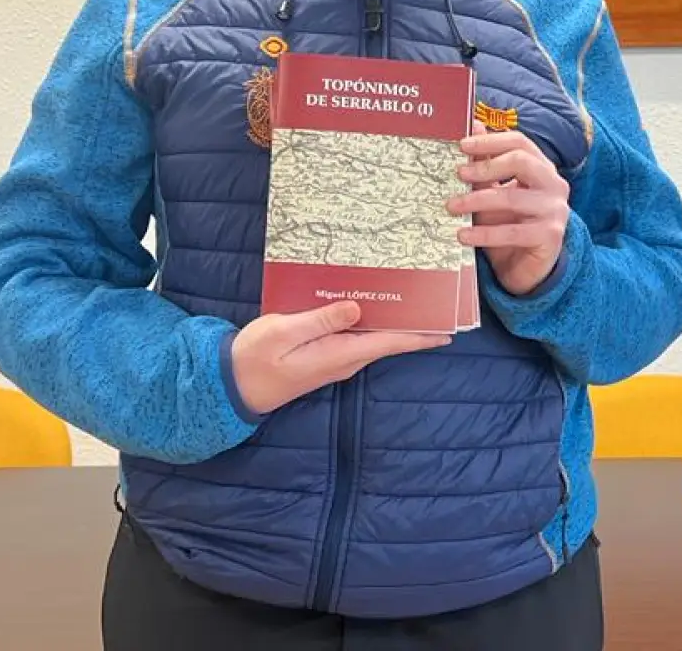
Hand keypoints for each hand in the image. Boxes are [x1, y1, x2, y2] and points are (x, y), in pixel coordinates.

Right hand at [231, 300, 449, 414]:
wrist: (233, 385)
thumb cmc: (255, 358)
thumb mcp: (283, 332)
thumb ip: (320, 320)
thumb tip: (356, 309)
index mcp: (340, 353)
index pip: (391, 342)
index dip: (421, 336)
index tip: (448, 330)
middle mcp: (345, 358)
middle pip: (388, 339)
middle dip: (413, 323)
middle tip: (435, 301)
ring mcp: (337, 358)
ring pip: (373, 336)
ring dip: (392, 320)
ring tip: (414, 297)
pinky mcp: (326, 354)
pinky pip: (356, 335)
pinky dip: (369, 320)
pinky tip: (372, 304)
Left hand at [447, 128, 569, 295]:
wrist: (528, 269)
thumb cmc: (511, 226)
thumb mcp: (495, 193)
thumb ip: (487, 164)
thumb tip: (474, 126)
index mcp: (542, 168)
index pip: (520, 142)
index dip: (490, 141)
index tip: (462, 146)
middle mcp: (554, 185)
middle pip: (521, 161)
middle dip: (486, 166)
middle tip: (458, 174)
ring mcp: (555, 210)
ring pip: (512, 198)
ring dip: (476, 201)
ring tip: (451, 206)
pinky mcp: (550, 235)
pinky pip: (512, 231)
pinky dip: (484, 233)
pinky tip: (463, 235)